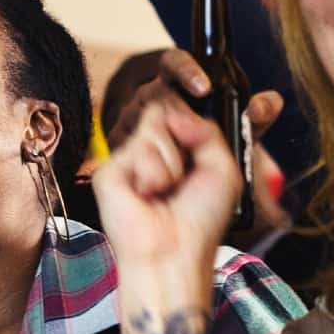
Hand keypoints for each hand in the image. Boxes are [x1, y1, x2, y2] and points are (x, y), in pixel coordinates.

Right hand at [103, 50, 287, 245]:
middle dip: (185, 135)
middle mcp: (151, 148)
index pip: (179, 100)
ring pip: (154, 123)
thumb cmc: (199, 219)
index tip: (204, 86)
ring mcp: (128, 156)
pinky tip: (147, 195)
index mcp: (178, 146)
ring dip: (172, 161)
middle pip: (165, 105)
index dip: (188, 81)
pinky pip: (139, 145)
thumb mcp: (222, 166)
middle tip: (185, 176)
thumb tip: (172, 110)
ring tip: (165, 191)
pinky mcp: (111, 167)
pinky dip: (154, 172)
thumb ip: (206, 127)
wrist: (175, 251)